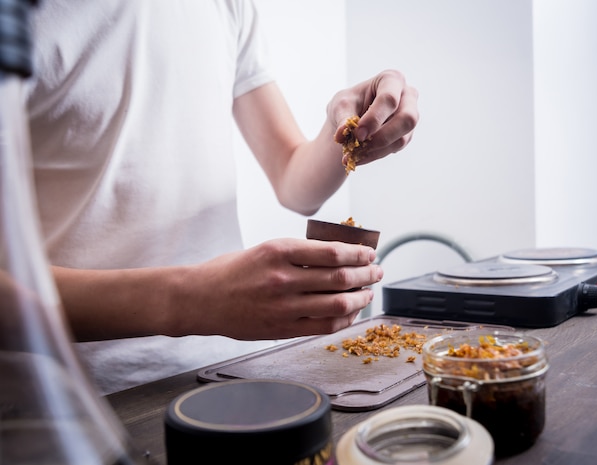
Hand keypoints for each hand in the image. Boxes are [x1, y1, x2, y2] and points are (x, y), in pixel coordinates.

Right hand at [178, 238, 382, 339]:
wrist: (199, 299)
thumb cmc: (230, 271)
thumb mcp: (263, 249)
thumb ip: (297, 254)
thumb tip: (337, 256)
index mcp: (277, 251)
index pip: (332, 252)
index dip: (358, 253)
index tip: (369, 253)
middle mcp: (282, 278)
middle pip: (340, 278)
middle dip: (367, 274)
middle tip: (377, 271)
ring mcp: (282, 306)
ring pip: (337, 304)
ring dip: (360, 298)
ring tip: (369, 292)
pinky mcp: (281, 328)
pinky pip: (323, 326)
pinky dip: (344, 319)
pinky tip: (351, 313)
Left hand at [330, 69, 418, 167]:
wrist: (350, 119)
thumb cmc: (349, 104)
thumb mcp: (341, 106)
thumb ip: (343, 118)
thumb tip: (342, 134)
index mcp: (391, 80)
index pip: (390, 99)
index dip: (375, 118)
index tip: (357, 134)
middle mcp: (407, 96)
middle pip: (407, 119)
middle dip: (382, 137)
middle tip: (359, 145)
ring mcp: (410, 117)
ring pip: (402, 138)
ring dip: (376, 150)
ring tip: (354, 155)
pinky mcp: (406, 135)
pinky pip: (395, 149)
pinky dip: (375, 155)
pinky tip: (359, 157)